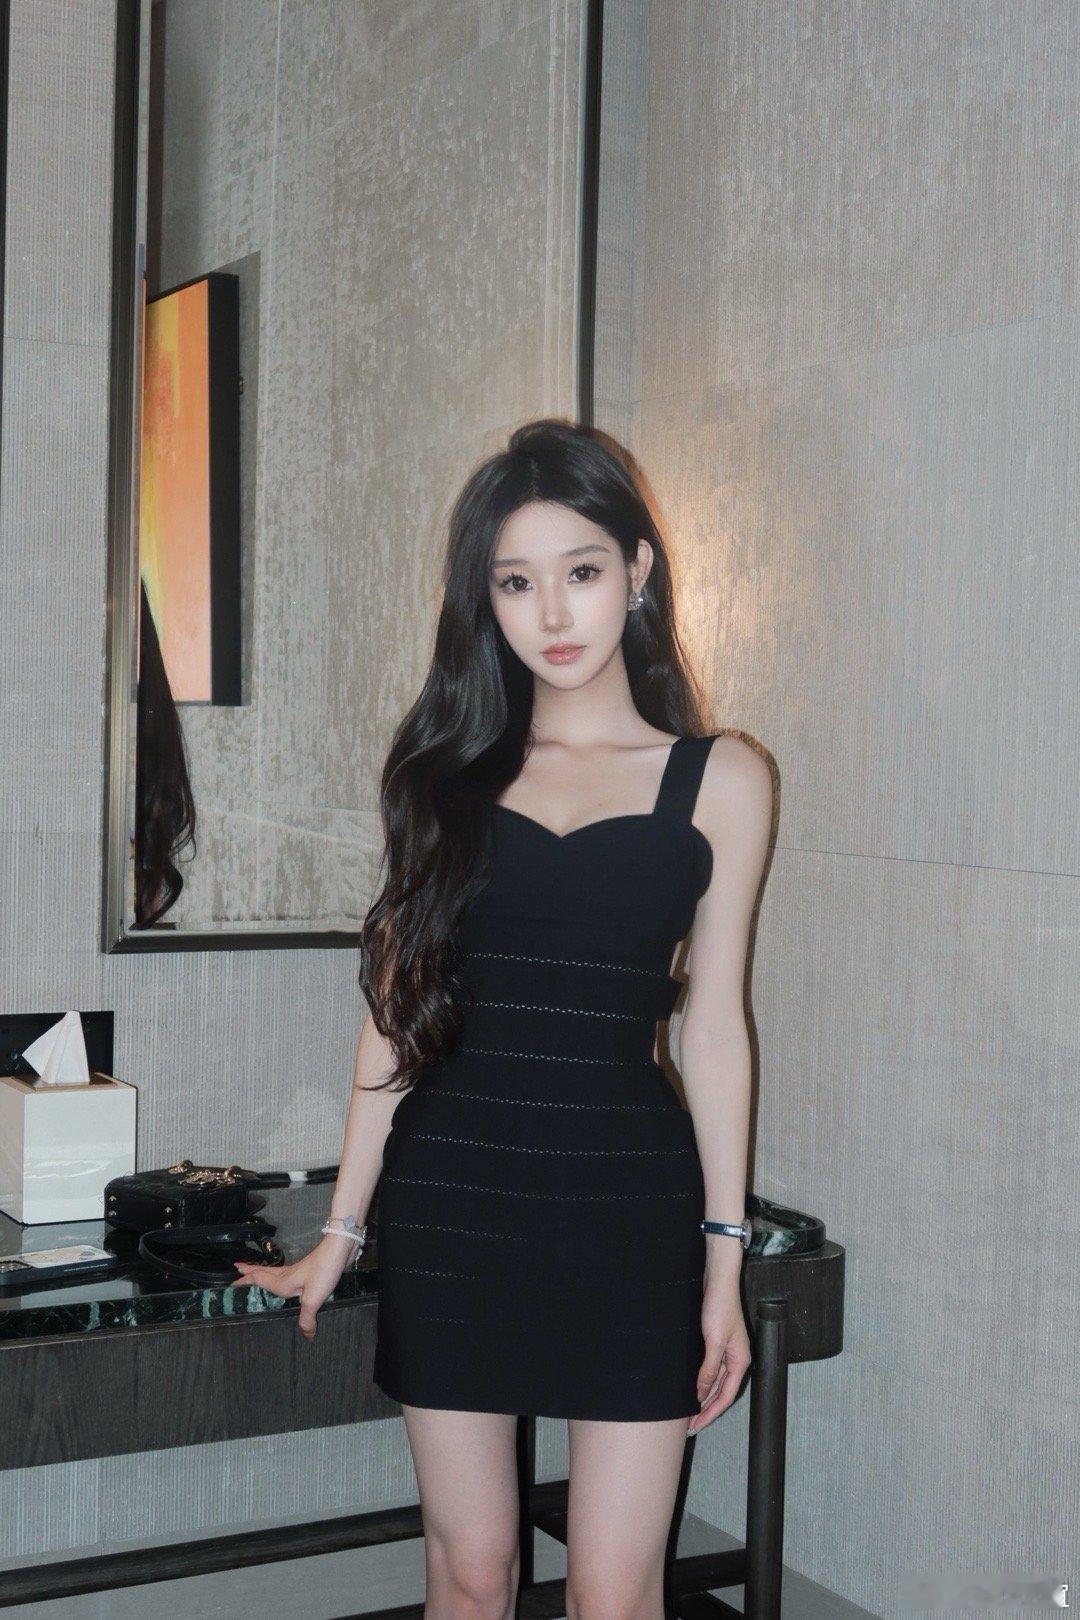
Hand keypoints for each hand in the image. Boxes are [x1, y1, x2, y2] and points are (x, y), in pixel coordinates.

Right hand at [232, 1234, 357, 1340]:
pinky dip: (278, 1274)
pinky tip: (285, 1277)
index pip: (259, 1280)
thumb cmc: (323, 1270)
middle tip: (237, 1270)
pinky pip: (286, 1273)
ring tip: (253, 1271)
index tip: (231, 1284)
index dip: (245, 1282)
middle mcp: (288, 1274)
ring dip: (262, 1271)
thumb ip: (307, 1318)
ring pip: (274, 1271)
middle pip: (263, 1272)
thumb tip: (305, 1336)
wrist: (340, 1248)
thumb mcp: (314, 1298)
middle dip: (249, 1272)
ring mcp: (298, 1270)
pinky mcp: (309, 1268)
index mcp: (284, 1281)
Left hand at [687, 1270, 751, 1434]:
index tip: (696, 1425)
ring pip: (715, 1382)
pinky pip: (709, 1369)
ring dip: (702, 1397)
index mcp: (740, 1361)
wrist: (717, 1279)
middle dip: (706, 1409)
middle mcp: (735, 1359)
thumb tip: (701, 1392)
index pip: (726, 1396)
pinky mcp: (716, 1343)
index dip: (710, 1413)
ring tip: (688, 1411)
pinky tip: (690, 1386)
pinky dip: (701, 1380)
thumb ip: (709, 1368)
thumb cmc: (720, 1306)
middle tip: (689, 1425)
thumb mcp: (714, 1340)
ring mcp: (726, 1351)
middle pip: (721, 1392)